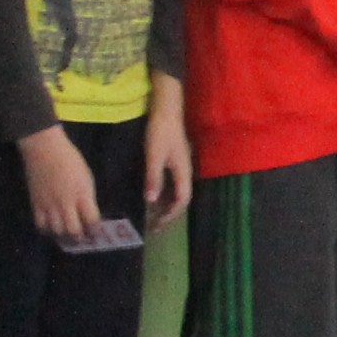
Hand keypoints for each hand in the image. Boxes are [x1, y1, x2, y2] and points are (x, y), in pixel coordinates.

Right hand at [19, 126, 103, 244]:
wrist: (44, 149)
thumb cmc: (70, 160)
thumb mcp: (86, 178)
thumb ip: (87, 198)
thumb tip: (88, 215)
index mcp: (82, 194)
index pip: (92, 220)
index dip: (96, 231)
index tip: (98, 234)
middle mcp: (66, 202)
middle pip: (73, 230)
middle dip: (80, 239)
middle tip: (83, 240)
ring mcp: (49, 204)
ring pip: (56, 231)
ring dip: (64, 237)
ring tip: (68, 238)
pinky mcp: (35, 203)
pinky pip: (40, 224)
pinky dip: (47, 230)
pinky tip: (52, 229)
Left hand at [143, 83, 194, 227]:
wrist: (167, 110)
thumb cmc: (161, 132)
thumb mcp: (154, 155)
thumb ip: (154, 178)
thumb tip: (151, 201)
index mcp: (182, 172)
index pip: (181, 200)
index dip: (171, 214)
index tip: (158, 224)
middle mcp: (185, 171)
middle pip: (181, 198)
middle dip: (169, 214)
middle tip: (155, 226)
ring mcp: (181, 166)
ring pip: (177, 191)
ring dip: (167, 205)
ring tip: (154, 216)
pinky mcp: (175, 161)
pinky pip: (173, 184)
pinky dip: (165, 194)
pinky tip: (155, 196)